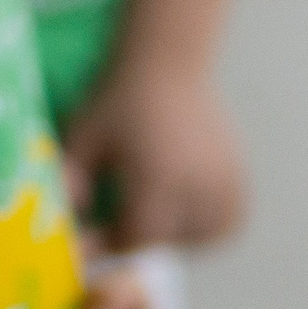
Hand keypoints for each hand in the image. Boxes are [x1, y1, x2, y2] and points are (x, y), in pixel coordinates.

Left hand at [63, 62, 248, 250]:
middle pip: (168, 242)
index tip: (91, 237)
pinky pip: (226, 223)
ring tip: (149, 212)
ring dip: (173, 237)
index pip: (138, 238)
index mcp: (158, 177)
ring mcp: (225, 183)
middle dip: (137, 239)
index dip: (110, 245)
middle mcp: (199, 185)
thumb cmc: (118, 99)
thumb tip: (69, 222)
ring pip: (201, 239)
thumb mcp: (83, 138)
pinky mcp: (238, 178)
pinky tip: (180, 208)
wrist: (166, 63)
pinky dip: (205, 227)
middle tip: (113, 221)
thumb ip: (71, 182)